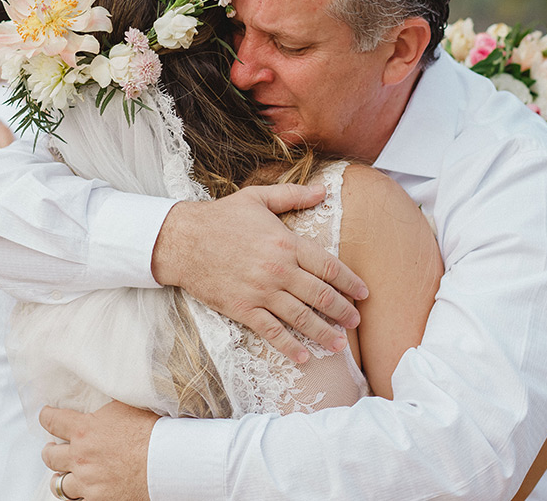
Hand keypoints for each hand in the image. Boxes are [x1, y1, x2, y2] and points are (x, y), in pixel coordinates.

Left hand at [40, 402, 156, 500]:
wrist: (165, 462)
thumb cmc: (150, 431)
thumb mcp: (124, 406)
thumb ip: (105, 406)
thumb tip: (103, 387)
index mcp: (84, 429)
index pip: (51, 421)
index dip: (46, 417)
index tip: (46, 415)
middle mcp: (80, 456)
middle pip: (49, 455)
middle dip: (50, 450)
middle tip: (53, 447)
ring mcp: (87, 481)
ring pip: (58, 484)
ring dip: (59, 478)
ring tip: (62, 475)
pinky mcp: (98, 500)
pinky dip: (79, 496)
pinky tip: (83, 491)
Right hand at [152, 183, 368, 361]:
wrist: (183, 240)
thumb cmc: (221, 217)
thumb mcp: (258, 198)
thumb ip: (293, 196)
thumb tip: (323, 190)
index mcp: (286, 242)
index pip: (330, 267)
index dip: (351, 282)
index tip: (363, 293)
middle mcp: (279, 270)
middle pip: (321, 295)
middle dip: (343, 311)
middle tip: (356, 321)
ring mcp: (261, 292)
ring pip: (301, 318)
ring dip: (324, 333)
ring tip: (339, 344)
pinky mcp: (243, 309)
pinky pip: (272, 332)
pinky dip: (289, 346)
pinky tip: (303, 356)